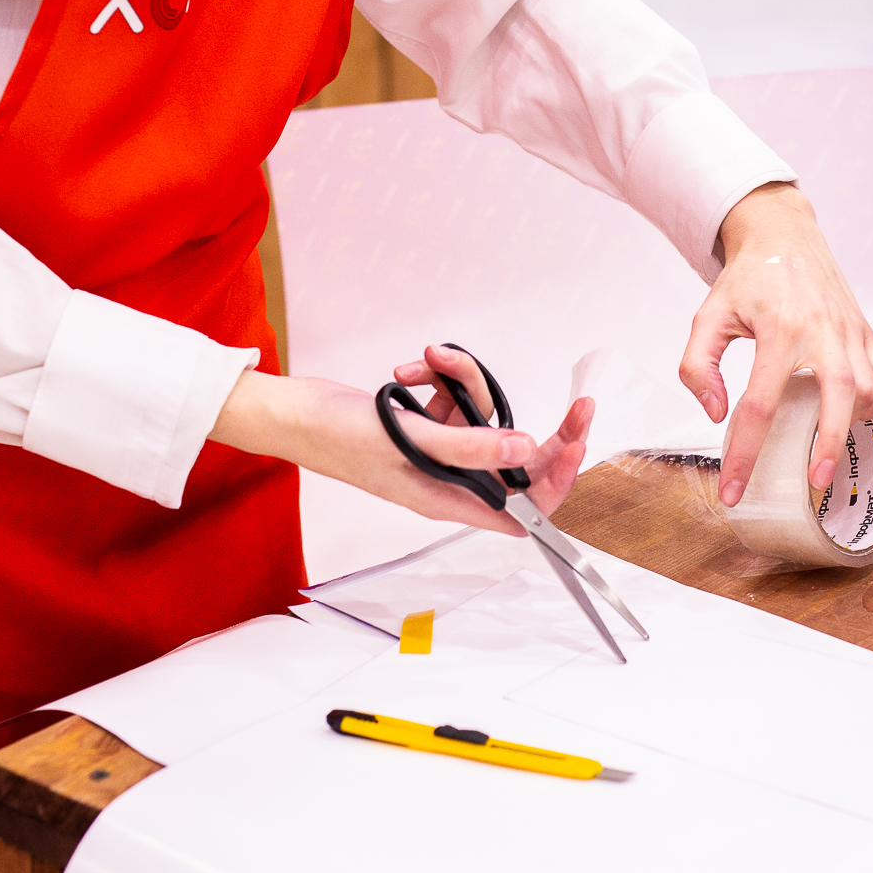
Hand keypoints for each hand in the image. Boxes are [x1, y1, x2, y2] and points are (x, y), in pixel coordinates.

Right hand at [210, 349, 592, 535]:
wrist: (292, 412)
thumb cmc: (337, 438)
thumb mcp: (410, 441)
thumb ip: (471, 448)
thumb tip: (525, 448)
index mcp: (450, 499)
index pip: (522, 508)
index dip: (555, 485)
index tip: (577, 447)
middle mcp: (450, 478)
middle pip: (517, 460)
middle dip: (542, 428)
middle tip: (580, 404)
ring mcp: (439, 450)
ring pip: (484, 415)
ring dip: (464, 382)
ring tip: (430, 363)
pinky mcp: (426, 424)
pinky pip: (455, 397)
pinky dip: (440, 376)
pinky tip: (412, 370)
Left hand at [679, 183, 872, 507]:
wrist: (784, 235)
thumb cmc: (747, 279)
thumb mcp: (708, 317)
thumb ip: (698, 367)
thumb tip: (718, 414)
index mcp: (778, 329)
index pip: (760, 404)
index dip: (744, 454)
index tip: (733, 490)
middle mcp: (821, 330)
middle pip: (838, 396)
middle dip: (829, 445)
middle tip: (815, 483)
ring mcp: (850, 331)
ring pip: (869, 388)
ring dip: (852, 423)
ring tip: (826, 444)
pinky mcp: (866, 331)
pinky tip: (850, 412)